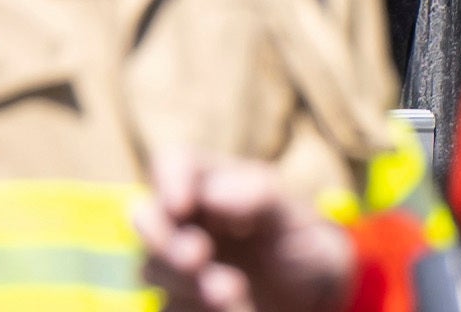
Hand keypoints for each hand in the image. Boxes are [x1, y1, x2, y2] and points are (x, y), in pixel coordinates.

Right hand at [158, 153, 350, 311]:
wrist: (312, 297)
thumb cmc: (301, 244)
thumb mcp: (292, 218)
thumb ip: (259, 198)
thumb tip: (213, 194)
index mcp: (212, 184)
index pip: (175, 163)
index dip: (170, 180)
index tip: (181, 206)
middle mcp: (186, 222)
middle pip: (148, 218)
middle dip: (166, 241)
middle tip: (198, 259)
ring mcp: (177, 266)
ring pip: (153, 269)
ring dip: (186, 283)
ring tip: (234, 295)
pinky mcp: (179, 303)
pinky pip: (168, 308)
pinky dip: (192, 310)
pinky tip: (236, 311)